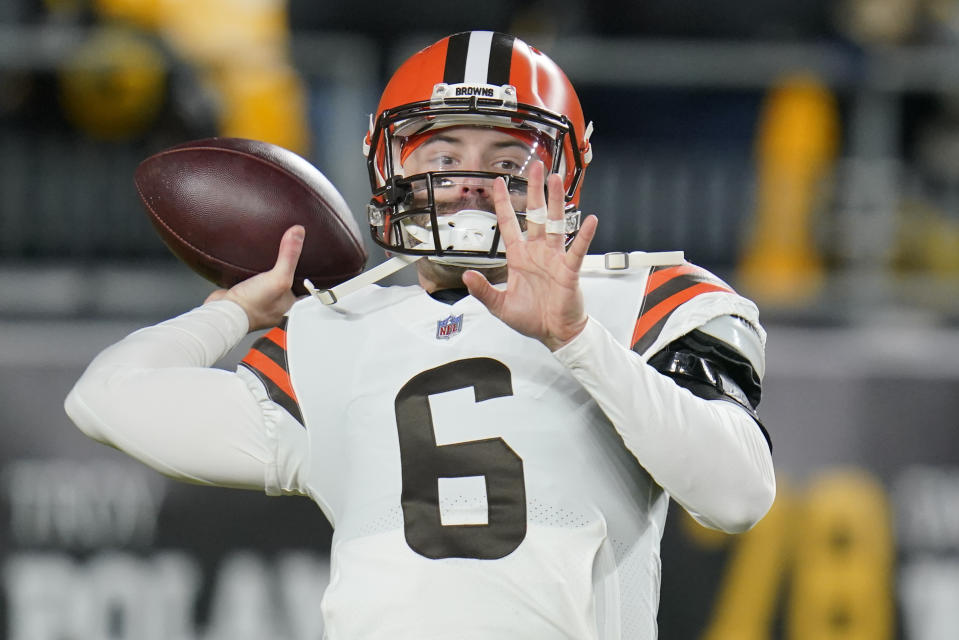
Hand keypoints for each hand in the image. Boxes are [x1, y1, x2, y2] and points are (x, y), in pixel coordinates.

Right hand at [205, 225, 304, 330]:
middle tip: (291, 256)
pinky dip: (253, 273)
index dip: (309, 277)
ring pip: (269, 282)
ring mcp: (260, 301)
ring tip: (273, 257)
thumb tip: (298, 233)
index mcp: (290, 306)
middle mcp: (276, 305)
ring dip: (270, 271)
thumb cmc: (252, 305)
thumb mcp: (278, 278)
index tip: (313, 264)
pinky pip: (252, 281)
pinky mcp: (244, 295)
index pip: (306, 290)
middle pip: (288, 284)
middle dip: (288, 271)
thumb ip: (289, 256)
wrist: (223, 313)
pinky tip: (252, 264)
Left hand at [462, 162, 597, 350]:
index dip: (504, 203)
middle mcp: (537, 252)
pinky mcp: (569, 269)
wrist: (554, 333)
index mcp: (519, 257)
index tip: (499, 183)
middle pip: (535, 214)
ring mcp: (554, 258)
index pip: (509, 224)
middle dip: (535, 190)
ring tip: (556, 180)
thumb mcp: (500, 306)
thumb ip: (483, 290)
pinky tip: (589, 220)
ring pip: (554, 223)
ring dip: (555, 202)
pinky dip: (583, 235)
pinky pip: (576, 249)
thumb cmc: (531, 319)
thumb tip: (467, 276)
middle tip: (536, 168)